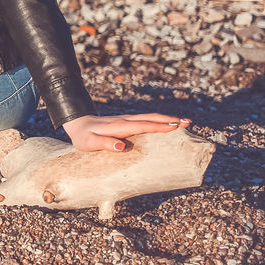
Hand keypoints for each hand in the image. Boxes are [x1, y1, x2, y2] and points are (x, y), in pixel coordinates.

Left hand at [61, 114, 190, 152]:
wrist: (77, 124)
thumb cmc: (83, 137)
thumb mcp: (89, 143)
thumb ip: (104, 144)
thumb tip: (122, 146)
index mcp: (118, 126)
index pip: (142, 125)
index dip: (158, 126)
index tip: (175, 126)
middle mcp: (124, 121)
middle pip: (150, 119)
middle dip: (169, 120)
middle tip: (188, 122)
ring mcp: (126, 120)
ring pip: (149, 118)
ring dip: (166, 119)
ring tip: (184, 122)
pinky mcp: (126, 122)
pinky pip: (145, 120)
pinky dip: (158, 121)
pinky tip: (166, 124)